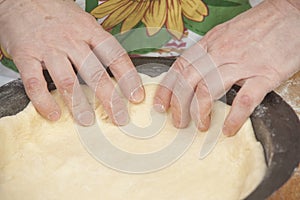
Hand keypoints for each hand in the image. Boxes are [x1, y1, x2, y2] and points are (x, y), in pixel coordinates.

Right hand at [0, 0, 143, 125]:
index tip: (136, 97)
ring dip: (79, 105)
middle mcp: (71, 40)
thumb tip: (116, 69)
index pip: (115, 56)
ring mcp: (49, 48)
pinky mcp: (25, 55)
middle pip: (95, 73)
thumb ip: (98, 44)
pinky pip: (34, 83)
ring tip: (88, 121)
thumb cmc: (56, 12)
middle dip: (110, 99)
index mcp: (89, 31)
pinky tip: (53, 113)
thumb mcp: (84, 22)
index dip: (129, 78)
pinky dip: (44, 101)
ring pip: (68, 81)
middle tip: (119, 118)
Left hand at [154, 0, 299, 135]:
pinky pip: (244, 100)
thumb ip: (210, 52)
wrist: (292, 12)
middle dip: (178, 105)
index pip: (180, 67)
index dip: (167, 88)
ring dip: (200, 112)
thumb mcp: (227, 34)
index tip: (160, 105)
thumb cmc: (260, 25)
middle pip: (188, 81)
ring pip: (208, 90)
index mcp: (211, 43)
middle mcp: (221, 52)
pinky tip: (228, 129)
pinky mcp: (265, 74)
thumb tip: (195, 74)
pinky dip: (234, 118)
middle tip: (178, 122)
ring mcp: (243, 63)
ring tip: (200, 126)